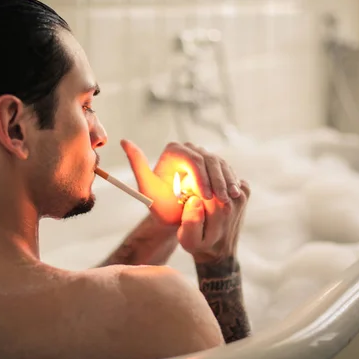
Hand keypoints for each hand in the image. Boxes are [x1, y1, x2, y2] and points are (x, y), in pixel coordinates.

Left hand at [121, 139, 241, 224]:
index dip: (200, 176)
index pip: (192, 158)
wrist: (179, 218)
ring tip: (228, 200)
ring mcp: (206, 156)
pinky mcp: (217, 166)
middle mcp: (190, 149)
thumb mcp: (148, 189)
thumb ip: (138, 166)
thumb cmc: (161, 207)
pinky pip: (228, 171)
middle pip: (209, 160)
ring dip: (226, 182)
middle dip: (215, 181)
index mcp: (173, 150)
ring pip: (221, 165)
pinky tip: (234, 197)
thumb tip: (124, 141)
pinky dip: (231, 183)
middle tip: (220, 201)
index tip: (204, 196)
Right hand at [177, 180, 249, 263]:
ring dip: (209, 179)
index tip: (184, 197)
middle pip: (211, 175)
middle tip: (192, 195)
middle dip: (200, 180)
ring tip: (202, 194)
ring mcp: (242, 195)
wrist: (220, 253)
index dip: (189, 184)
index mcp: (219, 208)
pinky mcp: (244, 193)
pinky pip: (228, 177)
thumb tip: (195, 200)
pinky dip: (219, 180)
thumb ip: (190, 222)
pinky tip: (212, 192)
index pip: (200, 181)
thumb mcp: (188, 239)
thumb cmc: (200, 245)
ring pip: (220, 174)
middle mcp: (233, 199)